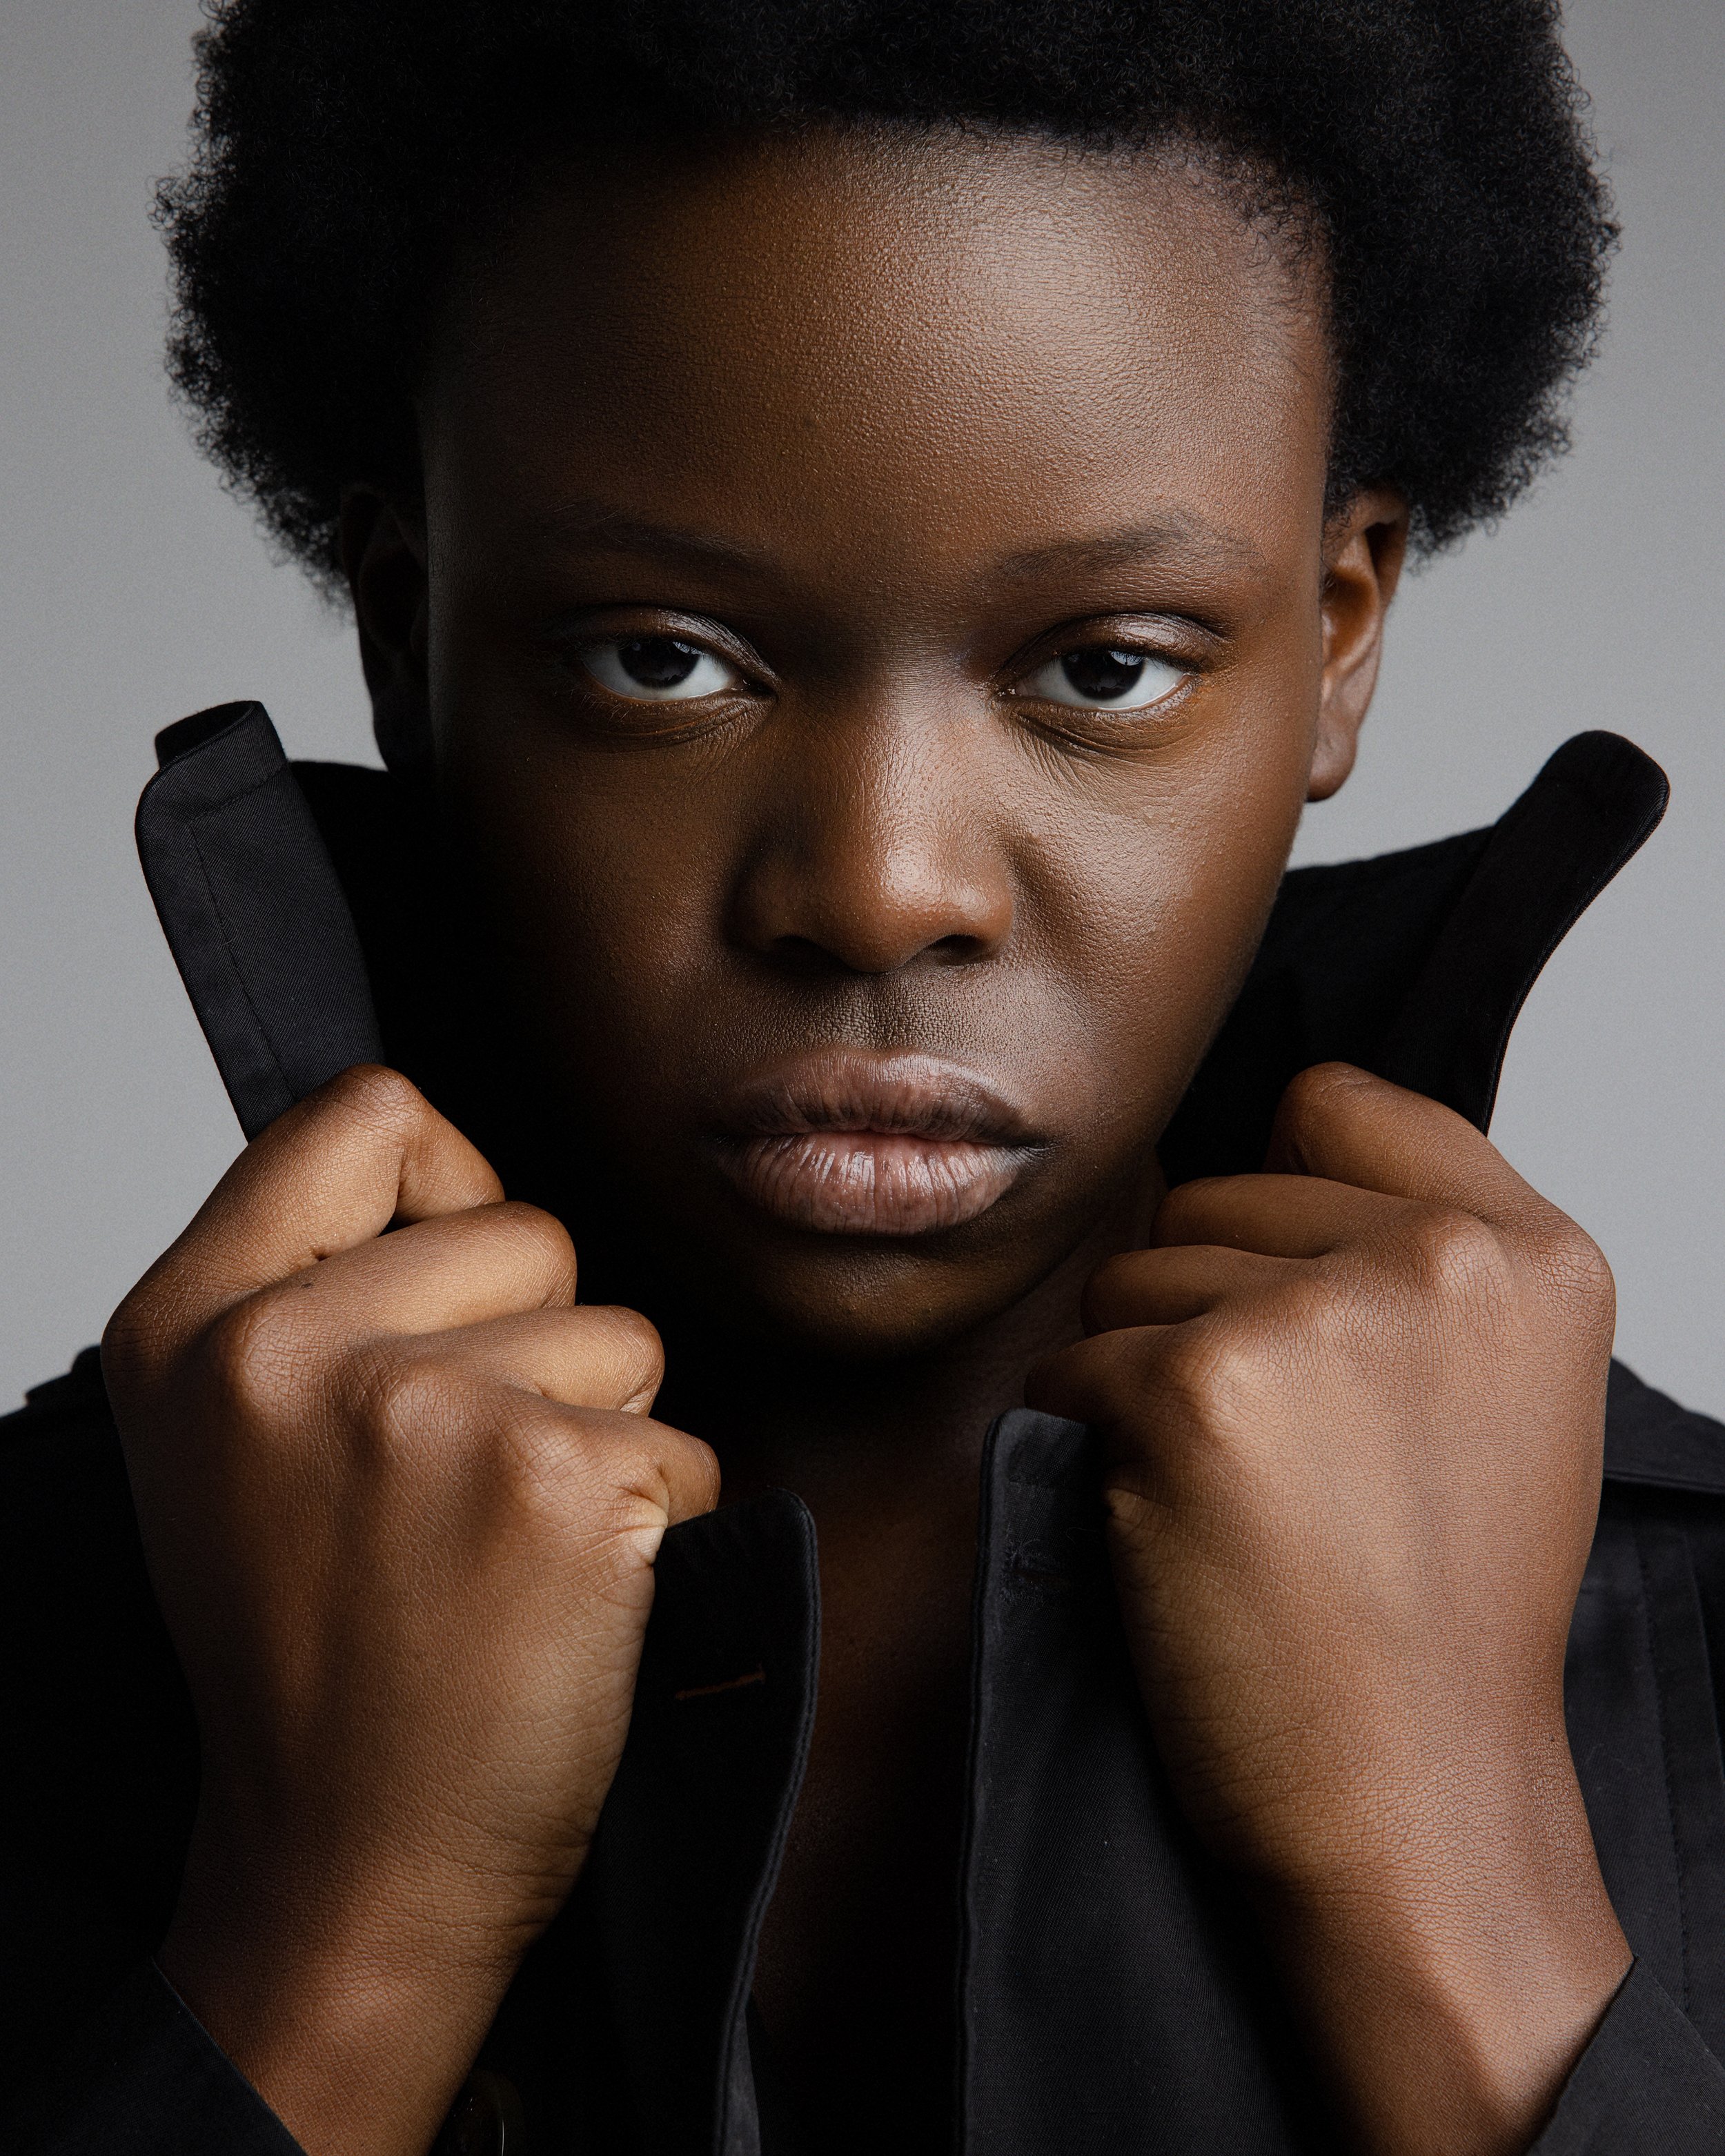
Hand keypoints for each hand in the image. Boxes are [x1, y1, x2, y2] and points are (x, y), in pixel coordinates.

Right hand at [102, 1067, 717, 2155]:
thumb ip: (315, 1287)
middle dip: (540, 1343)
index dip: (447, 1189)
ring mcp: (422, 1410)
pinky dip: (654, 1518)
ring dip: (603, 1433)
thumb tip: (448, 1171)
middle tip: (460, 1486)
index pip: (368, 1114)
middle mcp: (286, 1349)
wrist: (348, 1866)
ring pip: (622, 1334)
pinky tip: (564, 1600)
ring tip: (502, 1548)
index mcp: (193, 1323)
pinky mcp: (551, 1481)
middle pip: (528, 1228)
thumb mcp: (236, 1443)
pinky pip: (681, 1439)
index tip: (445, 1293)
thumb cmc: (316, 1654)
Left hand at [1027, 1064, 1628, 2155]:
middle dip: (1208, 1307)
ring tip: (1244, 1498)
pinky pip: (1071, 1362)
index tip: (1307, 1314)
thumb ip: (1408, 1254)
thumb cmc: (1436, 1614)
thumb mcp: (1497, 1394)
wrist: (1410, 1802)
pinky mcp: (1196, 1386)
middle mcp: (1437, 1259)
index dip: (1282, 1206)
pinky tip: (1176, 1527)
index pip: (1334, 1104)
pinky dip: (1088, 1437)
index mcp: (1530, 1250)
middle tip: (1288, 1460)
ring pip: (1131, 1275)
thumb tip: (1264, 1154)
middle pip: (1213, 1196)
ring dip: (1145, 1373)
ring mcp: (1315, 1315)